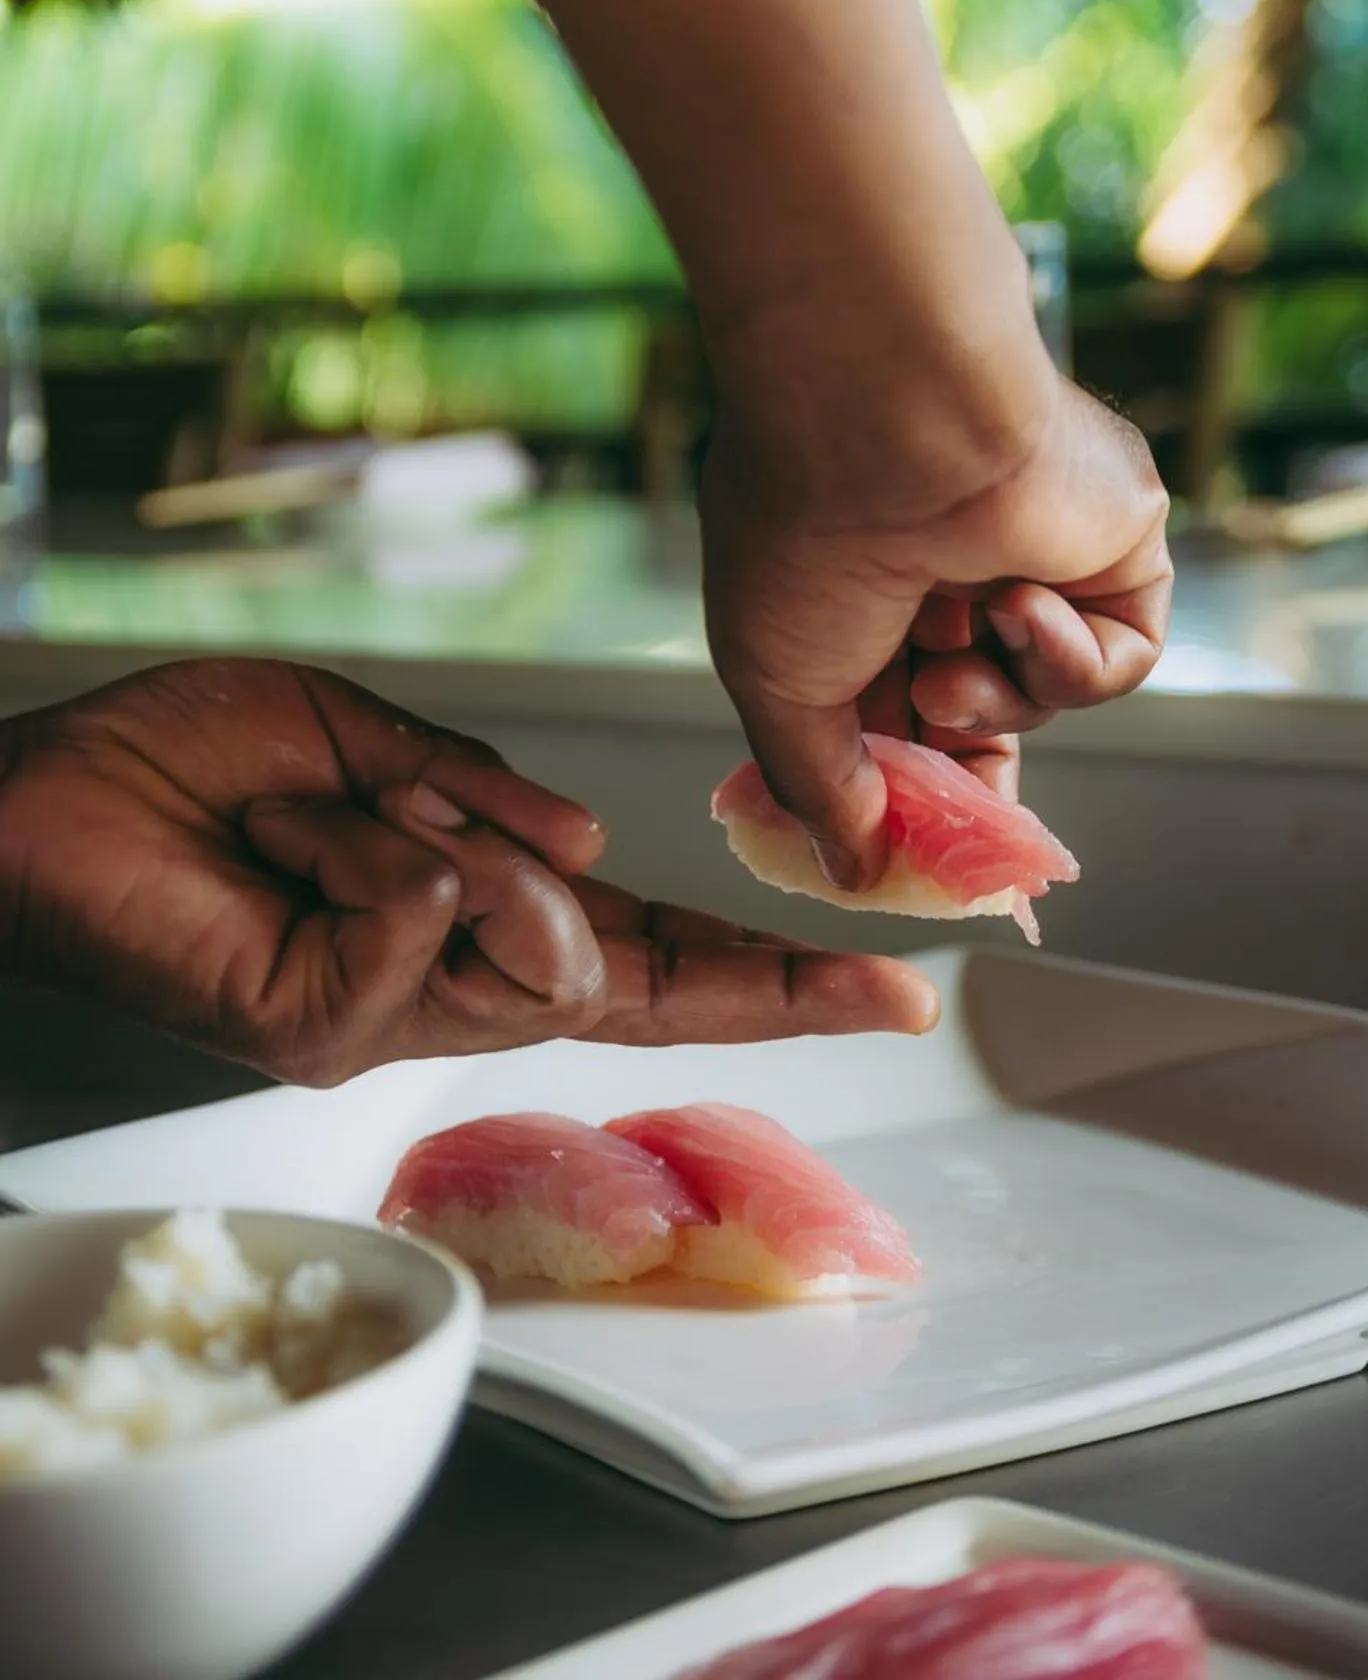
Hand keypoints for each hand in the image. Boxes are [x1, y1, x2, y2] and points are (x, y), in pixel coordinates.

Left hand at [0, 660, 935, 1082]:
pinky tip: (305, 835)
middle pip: (629, 984)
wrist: (36, 801)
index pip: (646, 953)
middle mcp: (442, 985)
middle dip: (748, 972)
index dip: (763, 971)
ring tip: (332, 806)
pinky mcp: (319, 1028)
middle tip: (825, 948)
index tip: (879, 980)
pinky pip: (418, 930)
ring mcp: (385, 1017)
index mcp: (466, 917)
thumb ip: (476, 792)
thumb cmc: (180, 769)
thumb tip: (586, 848)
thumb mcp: (359, 742)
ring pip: (529, 949)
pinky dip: (373, 847)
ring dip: (446, 834)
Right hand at [702, 371, 1171, 888]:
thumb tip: (851, 871)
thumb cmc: (807, 530)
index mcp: (862, 591)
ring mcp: (1039, 551)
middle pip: (985, 717)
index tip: (903, 853)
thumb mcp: (780, 691)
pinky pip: (1121, 653)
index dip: (909, 792)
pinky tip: (1014, 604)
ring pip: (1046, 695)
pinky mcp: (1119, 542)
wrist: (890, 419)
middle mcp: (950, 567)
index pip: (903, 717)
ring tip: (947, 661)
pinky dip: (1072, 659)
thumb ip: (821, 791)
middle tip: (949, 821)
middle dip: (965, 774)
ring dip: (997, 702)